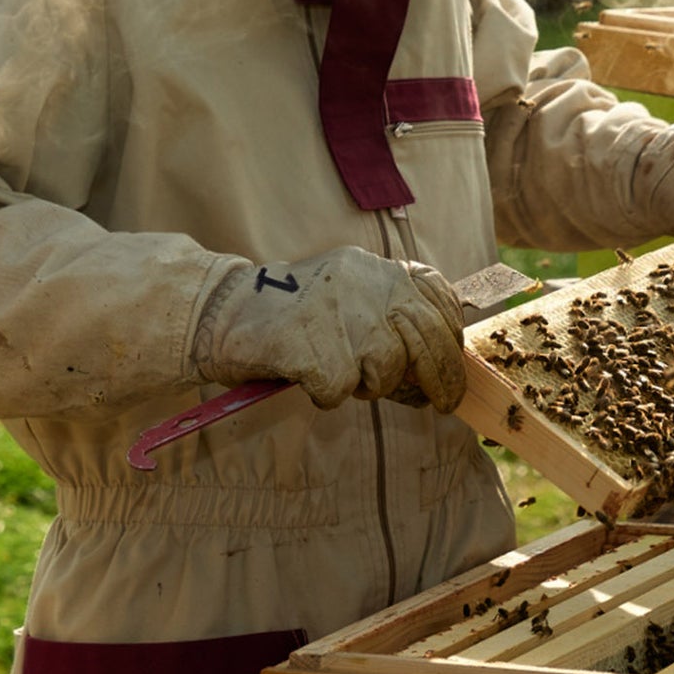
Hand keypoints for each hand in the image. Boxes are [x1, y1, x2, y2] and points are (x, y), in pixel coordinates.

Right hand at [191, 248, 465, 410]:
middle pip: (428, 337)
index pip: (437, 296)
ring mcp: (343, 315)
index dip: (450, 333)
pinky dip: (325, 395)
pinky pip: (340, 390)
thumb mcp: (349, 298)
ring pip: (388, 369)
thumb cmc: (290, 317)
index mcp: (377, 268)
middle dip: (441, 377)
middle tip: (442, 405)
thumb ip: (390, 319)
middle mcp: (367, 284)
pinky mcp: (316, 347)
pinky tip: (305, 377)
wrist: (221, 310)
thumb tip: (437, 369)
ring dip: (367, 385)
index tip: (452, 361)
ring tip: (337, 374)